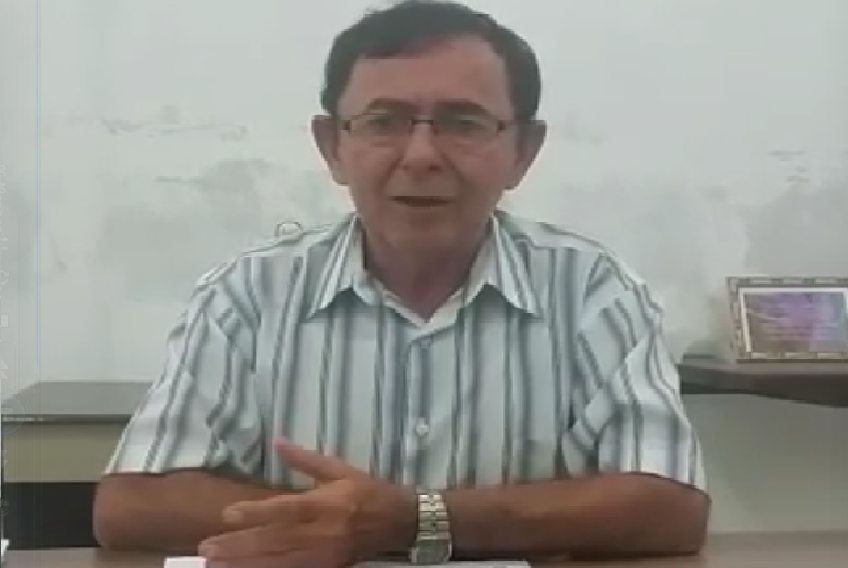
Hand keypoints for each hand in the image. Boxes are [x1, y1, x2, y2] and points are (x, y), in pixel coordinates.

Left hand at [198, 439, 416, 567]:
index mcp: (326, 503)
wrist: (401, 521)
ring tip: (216, 565)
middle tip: (207, 548)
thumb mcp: (340, 469)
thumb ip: (306, 460)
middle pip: (275, 540)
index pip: (285, 510)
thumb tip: (278, 441)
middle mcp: (322, 532)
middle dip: (239, 546)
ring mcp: (324, 554)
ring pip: (278, 561)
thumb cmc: (368, 491)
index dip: (256, 513)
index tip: (227, 515)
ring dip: (246, 564)